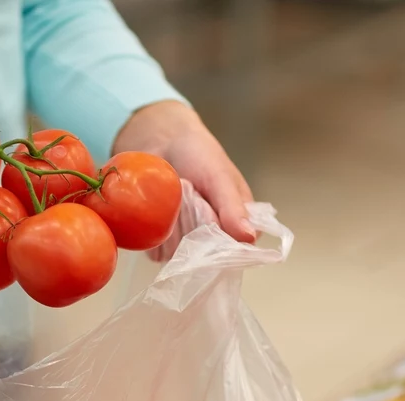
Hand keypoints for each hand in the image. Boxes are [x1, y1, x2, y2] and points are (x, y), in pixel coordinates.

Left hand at [112, 101, 254, 259]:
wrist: (162, 141)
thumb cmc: (199, 155)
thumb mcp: (220, 177)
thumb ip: (234, 208)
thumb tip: (249, 238)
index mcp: (239, 225)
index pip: (234, 252)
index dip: (219, 240)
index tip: (207, 211)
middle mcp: (213, 239)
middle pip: (204, 255)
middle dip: (193, 225)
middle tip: (191, 194)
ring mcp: (186, 243)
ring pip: (180, 254)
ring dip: (173, 225)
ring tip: (175, 196)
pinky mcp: (161, 242)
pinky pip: (158, 252)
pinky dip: (155, 230)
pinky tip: (158, 207)